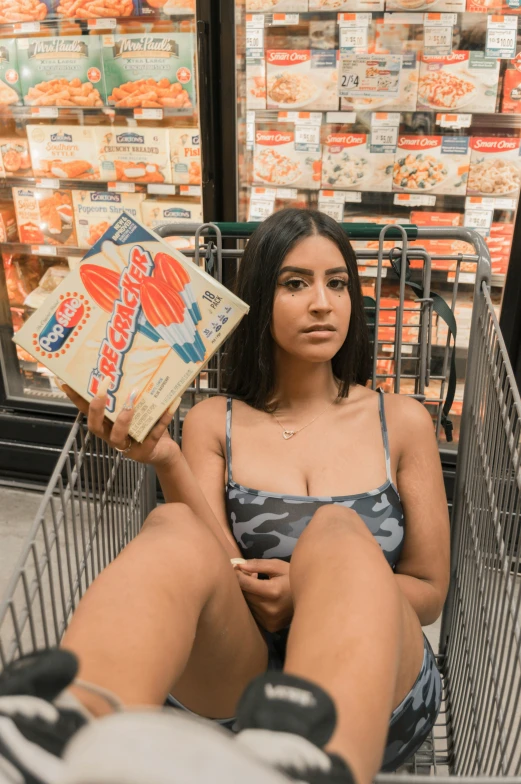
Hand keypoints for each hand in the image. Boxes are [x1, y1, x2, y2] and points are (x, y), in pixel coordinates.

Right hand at [59, 376, 179, 467]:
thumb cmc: (146, 428)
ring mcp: (127, 448)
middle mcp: (112, 437)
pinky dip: (162, 418)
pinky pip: (154, 434)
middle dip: (98, 406)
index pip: (87, 412)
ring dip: (124, 416)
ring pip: (118, 435)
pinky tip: (172, 403)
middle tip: (104, 384)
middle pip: (95, 426)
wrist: (164, 453)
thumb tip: (131, 364)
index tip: (66, 381)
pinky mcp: (145, 452)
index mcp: (106, 426)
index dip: (76, 399)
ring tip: (133, 396)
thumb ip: (130, 394)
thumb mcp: (136, 410)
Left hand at [235, 559, 292, 633]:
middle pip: (244, 594)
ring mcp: (269, 620)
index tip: (234, 567)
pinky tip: (261, 597)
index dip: (236, 574)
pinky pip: (253, 613)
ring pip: (247, 604)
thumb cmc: (292, 578)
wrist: (310, 599)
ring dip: (248, 594)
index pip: (244, 583)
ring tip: (257, 585)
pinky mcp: (270, 626)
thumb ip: (258, 564)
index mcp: (272, 591)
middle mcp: (269, 608)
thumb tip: (239, 565)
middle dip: (242, 583)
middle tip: (246, 574)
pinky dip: (254, 604)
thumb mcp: (277, 566)